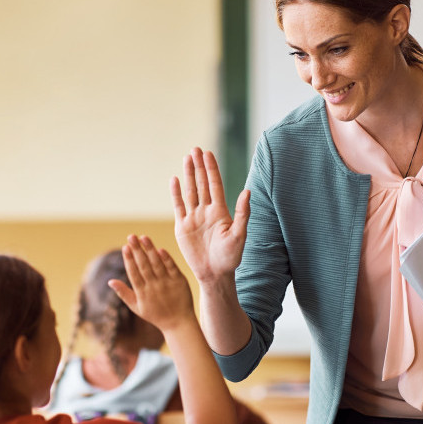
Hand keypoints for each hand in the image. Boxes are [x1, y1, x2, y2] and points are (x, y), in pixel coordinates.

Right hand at [108, 235, 194, 333]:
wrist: (178, 323)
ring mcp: (167, 283)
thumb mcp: (136, 307)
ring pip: (157, 264)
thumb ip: (123, 293)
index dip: (129, 259)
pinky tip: (159, 249)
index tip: (125, 247)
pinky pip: (172, 268)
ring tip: (143, 237)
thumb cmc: (155, 315)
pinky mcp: (179, 281)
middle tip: (131, 236)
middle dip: (137, 250)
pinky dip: (166, 258)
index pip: (134, 273)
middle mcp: (154, 287)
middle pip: (144, 265)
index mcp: (142, 293)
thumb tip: (110, 281)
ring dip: (150, 250)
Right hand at [171, 147, 249, 284]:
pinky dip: (176, 193)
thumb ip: (242, 213)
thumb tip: (247, 191)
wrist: (215, 274)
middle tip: (195, 149)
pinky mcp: (182, 227)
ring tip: (186, 158)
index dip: (211, 169)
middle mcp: (207, 211)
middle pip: (202, 184)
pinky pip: (178, 206)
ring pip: (190, 191)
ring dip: (188, 175)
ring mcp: (194, 218)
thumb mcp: (240, 235)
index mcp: (220, 212)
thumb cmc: (231, 257)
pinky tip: (175, 179)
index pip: (215, 185)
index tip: (208, 153)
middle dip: (199, 166)